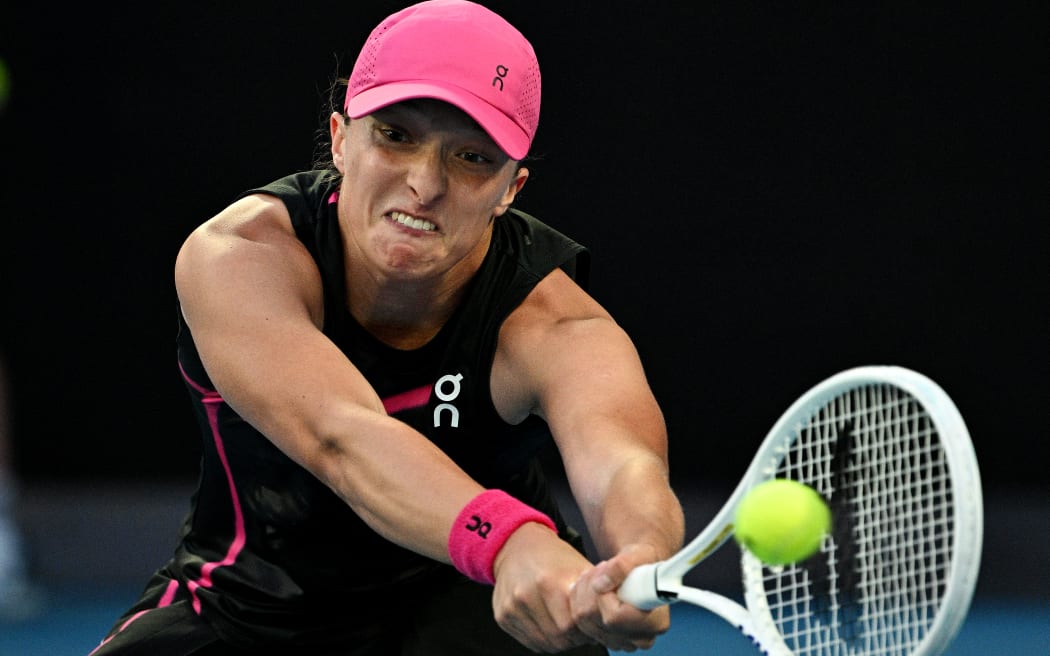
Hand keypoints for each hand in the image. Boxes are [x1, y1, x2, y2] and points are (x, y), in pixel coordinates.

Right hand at [491, 523, 598, 651]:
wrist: (515, 545)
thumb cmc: (552, 556)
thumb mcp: (578, 566)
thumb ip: (593, 594)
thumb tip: (611, 618)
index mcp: (550, 581)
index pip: (573, 625)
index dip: (585, 628)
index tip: (590, 623)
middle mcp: (526, 594)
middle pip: (558, 637)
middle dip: (573, 636)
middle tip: (579, 626)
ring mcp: (512, 607)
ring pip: (544, 642)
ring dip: (558, 639)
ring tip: (564, 623)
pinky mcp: (503, 616)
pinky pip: (529, 642)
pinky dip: (543, 638)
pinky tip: (548, 623)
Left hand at [569, 544, 670, 651]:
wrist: (639, 569)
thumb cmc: (643, 562)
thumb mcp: (636, 555)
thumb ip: (620, 566)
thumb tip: (600, 584)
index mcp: (656, 621)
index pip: (615, 617)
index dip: (604, 596)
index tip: (607, 577)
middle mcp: (642, 638)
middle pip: (597, 621)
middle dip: (591, 590)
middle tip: (600, 569)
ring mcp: (624, 641)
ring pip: (584, 623)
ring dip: (583, 594)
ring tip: (597, 576)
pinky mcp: (609, 639)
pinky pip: (581, 625)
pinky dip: (580, 603)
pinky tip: (591, 588)